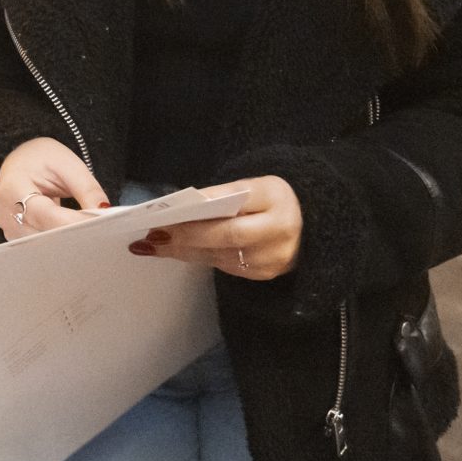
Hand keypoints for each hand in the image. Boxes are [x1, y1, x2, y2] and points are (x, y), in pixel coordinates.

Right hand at [0, 138, 110, 240]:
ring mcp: (6, 227)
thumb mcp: (68, 164)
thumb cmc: (41, 158)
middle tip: (100, 232)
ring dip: (66, 241)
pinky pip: (38, 246)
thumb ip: (88, 189)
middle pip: (43, 235)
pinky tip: (70, 235)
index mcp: (12, 187)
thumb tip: (105, 213)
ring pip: (41, 246)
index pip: (46, 215)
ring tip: (86, 231)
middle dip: (73, 234)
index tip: (99, 226)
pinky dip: (57, 241)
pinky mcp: (12, 236)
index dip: (73, 224)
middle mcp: (3, 212)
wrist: (21, 160)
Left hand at [134, 176, 302, 280]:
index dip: (202, 209)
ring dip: (185, 251)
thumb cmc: (268, 200)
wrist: (308, 225)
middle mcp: (280, 230)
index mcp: (275, 197)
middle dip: (187, 236)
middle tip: (153, 235)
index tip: (169, 212)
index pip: (235, 201)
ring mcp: (274, 257)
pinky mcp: (265, 275)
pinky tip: (177, 251)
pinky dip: (199, 257)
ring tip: (154, 244)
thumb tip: (181, 207)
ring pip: (221, 255)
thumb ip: (221, 194)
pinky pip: (225, 266)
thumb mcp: (252, 186)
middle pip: (228, 236)